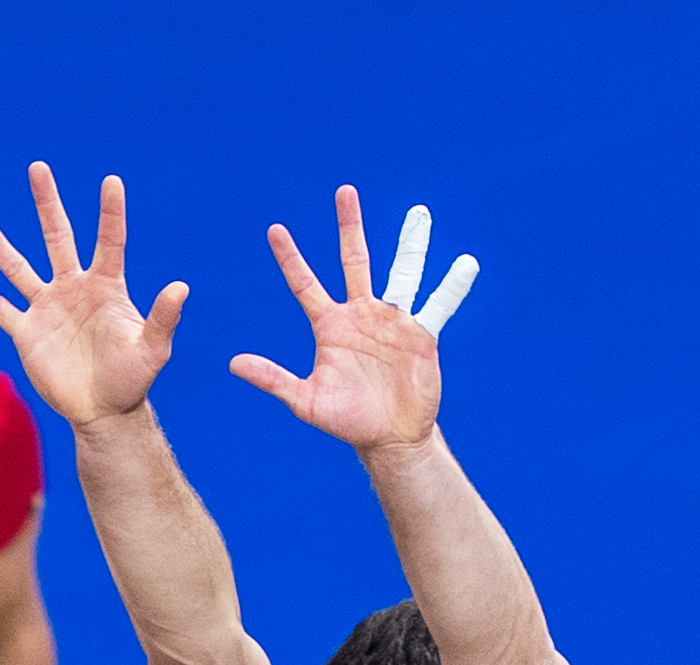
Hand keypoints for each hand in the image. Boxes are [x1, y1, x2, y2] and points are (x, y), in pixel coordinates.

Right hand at [0, 167, 182, 433]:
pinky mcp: (26, 332)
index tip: (111, 181)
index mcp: (106, 286)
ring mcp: (47, 307)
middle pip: (57, 236)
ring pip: (17, 266)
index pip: (109, 241)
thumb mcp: (152, 349)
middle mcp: (74, 288)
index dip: (110, 212)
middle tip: (38, 167)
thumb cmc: (132, 378)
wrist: (102, 411)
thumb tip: (181, 286)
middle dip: (47, 203)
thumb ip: (163, 317)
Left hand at [228, 186, 479, 451]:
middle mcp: (360, 314)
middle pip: (354, 260)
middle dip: (349, 227)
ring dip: (411, 245)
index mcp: (330, 326)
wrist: (388, 438)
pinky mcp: (420, 334)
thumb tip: (233, 363)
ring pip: (402, 273)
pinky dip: (451, 286)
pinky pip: (438, 305)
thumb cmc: (346, 420)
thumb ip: (273, 379)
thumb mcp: (305, 400)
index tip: (274, 230)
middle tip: (344, 191)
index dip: (290, 258)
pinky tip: (466, 264)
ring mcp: (392, 321)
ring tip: (419, 214)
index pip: (305, 284)